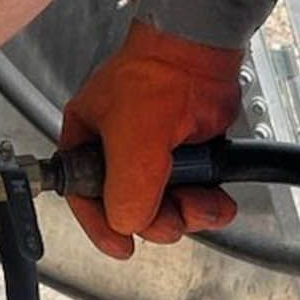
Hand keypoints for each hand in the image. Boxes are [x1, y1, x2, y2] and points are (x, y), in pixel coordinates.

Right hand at [59, 0, 272, 258]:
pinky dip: (208, 201)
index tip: (121, 246)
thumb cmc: (155, 76)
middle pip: (130, 208)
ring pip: (166, 206)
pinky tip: (216, 196)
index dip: (101, 225)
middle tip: (173, 213)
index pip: (83, 196)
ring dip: (189, 212)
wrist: (201, 53)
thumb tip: (129, 225)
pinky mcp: (185, 155)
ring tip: (203, 200)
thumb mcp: (131, 145)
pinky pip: (193, 194)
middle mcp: (117, 150)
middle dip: (158, 218)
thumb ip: (125, 195)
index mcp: (87, 141)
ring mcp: (154, 153)